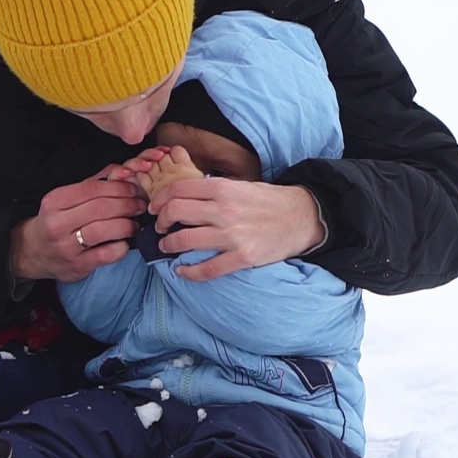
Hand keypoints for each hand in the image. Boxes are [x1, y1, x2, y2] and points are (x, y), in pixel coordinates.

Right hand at [10, 161, 158, 282]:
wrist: (34, 252)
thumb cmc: (57, 220)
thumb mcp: (67, 198)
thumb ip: (93, 184)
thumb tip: (123, 171)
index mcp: (54, 202)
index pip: (92, 189)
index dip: (118, 188)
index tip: (133, 189)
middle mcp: (57, 224)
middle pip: (100, 208)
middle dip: (127, 204)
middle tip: (141, 205)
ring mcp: (66, 247)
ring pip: (103, 230)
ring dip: (126, 225)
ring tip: (135, 223)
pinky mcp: (77, 266)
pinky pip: (106, 254)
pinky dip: (121, 247)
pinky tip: (125, 243)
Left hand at [149, 179, 324, 281]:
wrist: (302, 216)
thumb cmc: (269, 200)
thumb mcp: (240, 185)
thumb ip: (213, 190)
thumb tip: (183, 198)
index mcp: (223, 189)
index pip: (178, 190)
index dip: (159, 200)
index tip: (155, 209)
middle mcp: (224, 210)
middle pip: (175, 212)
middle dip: (161, 222)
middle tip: (161, 228)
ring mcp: (232, 235)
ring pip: (184, 240)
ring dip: (168, 245)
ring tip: (167, 247)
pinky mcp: (242, 257)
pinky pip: (206, 269)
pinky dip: (188, 272)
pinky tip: (182, 270)